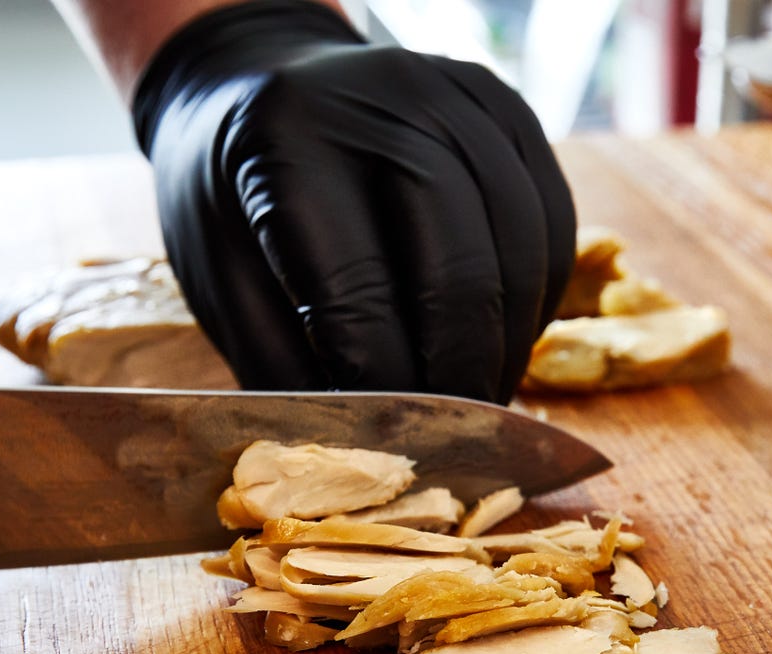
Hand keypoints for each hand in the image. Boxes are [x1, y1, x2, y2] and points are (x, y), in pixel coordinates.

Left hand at [131, 0, 575, 402]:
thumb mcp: (222, 279)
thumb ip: (286, 365)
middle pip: (463, 272)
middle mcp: (392, 101)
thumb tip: (362, 450)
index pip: (361, 294)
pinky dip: (531, 302)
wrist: (256, 84)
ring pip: (523, 255)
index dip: (383, 387)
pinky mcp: (511, 111)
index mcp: (292, 140)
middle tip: (448, 440)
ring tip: (474, 400)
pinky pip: (550, 229)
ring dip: (505, 349)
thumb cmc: (229, 195)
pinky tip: (496, 340)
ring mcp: (465, 97)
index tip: (390, 446)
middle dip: (460, 379)